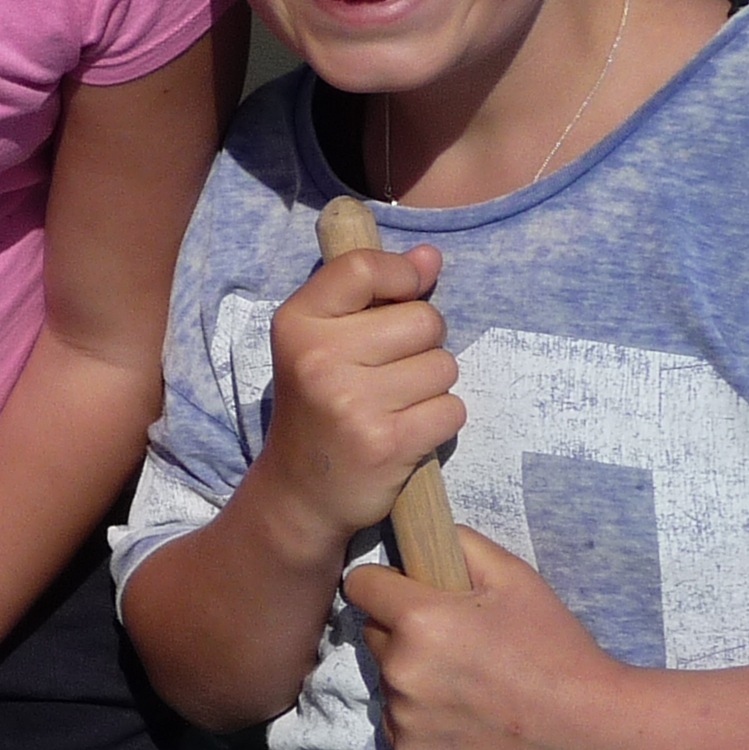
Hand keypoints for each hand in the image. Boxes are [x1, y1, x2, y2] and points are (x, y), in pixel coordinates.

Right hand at [251, 244, 463, 548]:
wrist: (299, 492)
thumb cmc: (318, 405)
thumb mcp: (323, 340)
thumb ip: (375, 292)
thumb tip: (430, 257)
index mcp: (297, 323)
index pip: (364, 268)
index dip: (401, 277)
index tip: (400, 298)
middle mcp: (318, 358)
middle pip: (424, 320)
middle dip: (421, 344)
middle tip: (388, 373)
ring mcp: (351, 403)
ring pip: (443, 366)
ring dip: (431, 386)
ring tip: (395, 405)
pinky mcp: (386, 443)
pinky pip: (451, 409)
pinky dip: (439, 421)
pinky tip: (407, 431)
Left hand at [343, 528, 646, 749]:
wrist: (591, 734)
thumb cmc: (556, 649)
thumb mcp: (516, 578)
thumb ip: (460, 545)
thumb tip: (419, 536)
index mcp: (419, 620)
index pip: (361, 585)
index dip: (386, 583)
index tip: (410, 592)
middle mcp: (400, 670)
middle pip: (374, 633)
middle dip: (403, 631)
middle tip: (456, 643)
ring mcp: (402, 717)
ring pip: (387, 680)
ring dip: (413, 676)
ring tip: (468, 686)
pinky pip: (397, 722)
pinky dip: (419, 718)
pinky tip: (465, 719)